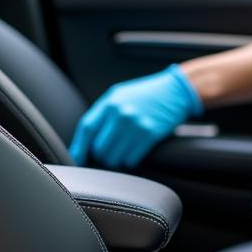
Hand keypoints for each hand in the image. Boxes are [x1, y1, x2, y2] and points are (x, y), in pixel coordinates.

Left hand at [69, 65, 202, 167]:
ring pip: (114, 157)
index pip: (86, 129)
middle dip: (102, 154)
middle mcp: (121, 114)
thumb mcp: (120, 95)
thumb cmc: (146, 94)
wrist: (175, 91)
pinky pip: (131, 159)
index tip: (76, 159)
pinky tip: (135, 149)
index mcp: (110, 102)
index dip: (79, 147)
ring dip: (117, 158)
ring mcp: (136, 126)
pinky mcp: (150, 136)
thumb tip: (86, 140)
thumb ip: (103, 113)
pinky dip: (130, 159)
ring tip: (124, 149)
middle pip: (99, 148)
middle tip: (109, 151)